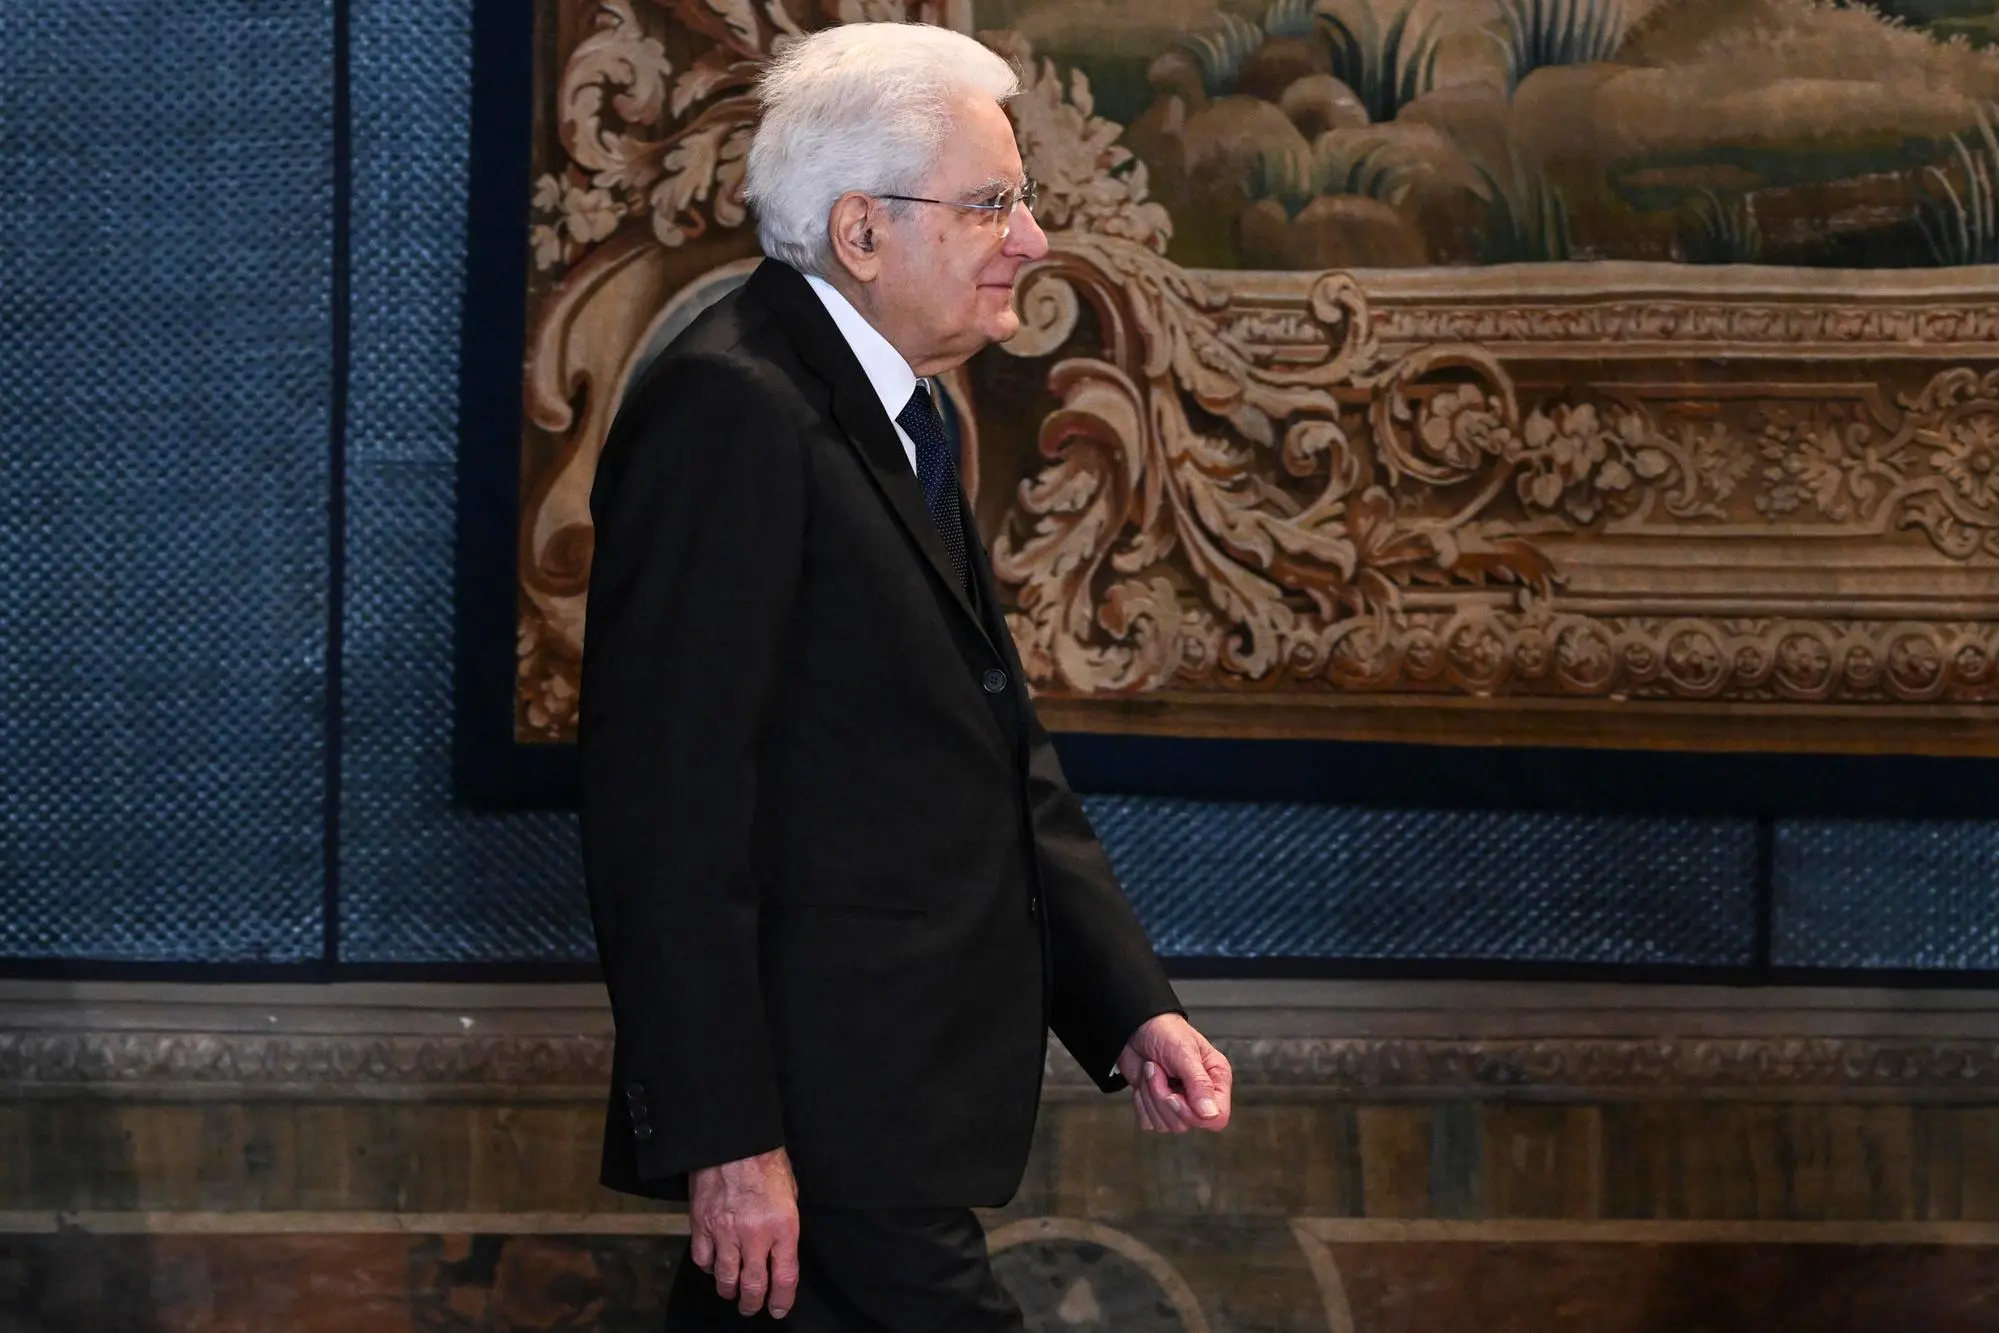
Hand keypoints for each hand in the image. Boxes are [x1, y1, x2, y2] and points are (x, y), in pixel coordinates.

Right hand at [688, 1147, 800, 1318]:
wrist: (733, 1139)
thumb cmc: (766, 1160)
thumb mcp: (790, 1192)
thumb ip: (784, 1225)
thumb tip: (779, 1249)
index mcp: (783, 1226)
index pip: (785, 1277)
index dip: (782, 1299)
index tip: (780, 1308)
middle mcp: (754, 1234)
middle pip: (753, 1286)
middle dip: (754, 1303)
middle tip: (753, 1307)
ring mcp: (725, 1231)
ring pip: (725, 1278)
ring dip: (730, 1291)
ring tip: (733, 1293)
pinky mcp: (702, 1224)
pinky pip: (702, 1259)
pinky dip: (708, 1268)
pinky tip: (714, 1266)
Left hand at [1116, 1013, 1231, 1134]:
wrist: (1134, 1026)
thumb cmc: (1164, 1031)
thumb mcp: (1184, 1053)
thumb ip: (1199, 1083)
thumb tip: (1211, 1113)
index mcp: (1216, 1080)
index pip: (1217, 1118)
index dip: (1195, 1114)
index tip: (1175, 1095)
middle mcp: (1199, 1095)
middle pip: (1186, 1123)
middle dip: (1163, 1097)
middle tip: (1157, 1069)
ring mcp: (1178, 1103)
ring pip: (1165, 1125)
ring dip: (1150, 1096)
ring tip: (1151, 1069)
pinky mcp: (1156, 1107)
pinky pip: (1149, 1122)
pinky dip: (1141, 1102)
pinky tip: (1144, 1081)